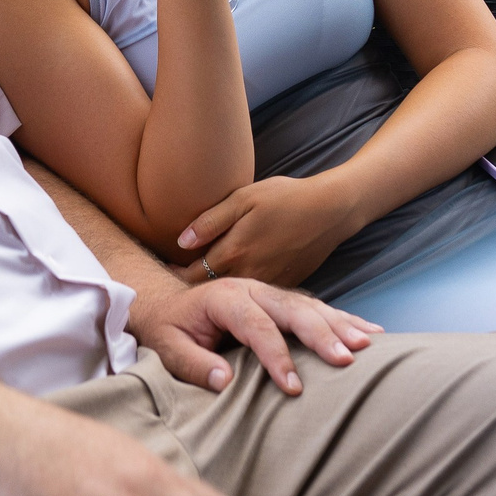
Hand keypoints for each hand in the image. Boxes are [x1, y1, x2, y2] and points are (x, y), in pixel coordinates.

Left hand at [125, 272, 379, 395]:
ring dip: (341, 325)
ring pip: (311, 306)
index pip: (256, 326)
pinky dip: (344, 320)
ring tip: (368, 345)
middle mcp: (253, 289)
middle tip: (346, 360)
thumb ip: (193, 364)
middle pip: (293, 309)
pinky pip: (318, 308)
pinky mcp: (283, 301)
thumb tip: (225, 381)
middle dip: (321, 335)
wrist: (169, 302)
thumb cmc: (170, 328)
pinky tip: (371, 331)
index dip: (276, 356)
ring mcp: (271, 292)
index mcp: (225, 298)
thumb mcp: (167, 347)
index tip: (293, 387)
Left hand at [176, 175, 367, 289]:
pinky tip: (237, 287)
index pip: (192, 275)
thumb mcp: (244, 199)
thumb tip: (180, 242)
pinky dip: (244, 295)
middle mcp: (249, 275)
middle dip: (191, 290)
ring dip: (218, 295)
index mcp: (234, 253)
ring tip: (203, 289)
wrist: (332, 211)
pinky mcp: (285, 287)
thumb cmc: (285, 198)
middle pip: (210, 291)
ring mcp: (269, 285)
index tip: (162, 274)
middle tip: (174, 286)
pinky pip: (256, 297)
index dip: (174, 276)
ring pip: (234, 297)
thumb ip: (210, 221)